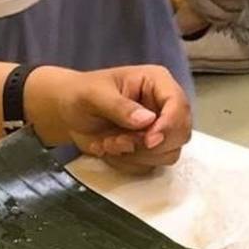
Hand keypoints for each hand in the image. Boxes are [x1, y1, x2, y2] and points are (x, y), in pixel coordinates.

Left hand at [25, 65, 191, 170]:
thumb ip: (119, 106)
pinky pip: (151, 166)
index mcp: (157, 83)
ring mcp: (159, 129)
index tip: (149, 140)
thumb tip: (147, 120)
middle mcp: (164, 106)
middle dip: (150, 145)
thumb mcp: (94, 95)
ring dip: (137, 156)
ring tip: (110, 143)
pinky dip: (129, 163)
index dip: (169, 125)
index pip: (179, 104)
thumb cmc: (80, 94)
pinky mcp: (150, 149)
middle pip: (181, 133)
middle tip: (118, 141)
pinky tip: (111, 150)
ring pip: (168, 154)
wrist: (67, 113)